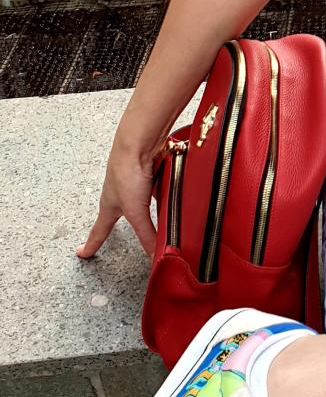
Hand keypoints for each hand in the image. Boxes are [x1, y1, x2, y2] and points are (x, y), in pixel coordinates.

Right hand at [76, 135, 160, 260]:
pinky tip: (172, 194)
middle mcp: (120, 194)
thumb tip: (154, 255)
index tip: (83, 253)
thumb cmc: (126, 171)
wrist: (139, 141)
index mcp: (109, 205)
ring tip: (153, 211)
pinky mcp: (149, 171)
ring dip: (145, 204)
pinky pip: (155, 186)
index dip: (92, 244)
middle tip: (108, 231)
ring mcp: (134, 181)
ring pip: (140, 199)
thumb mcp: (136, 211)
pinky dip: (161, 191)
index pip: (98, 232)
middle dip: (118, 222)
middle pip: (119, 213)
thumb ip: (146, 234)